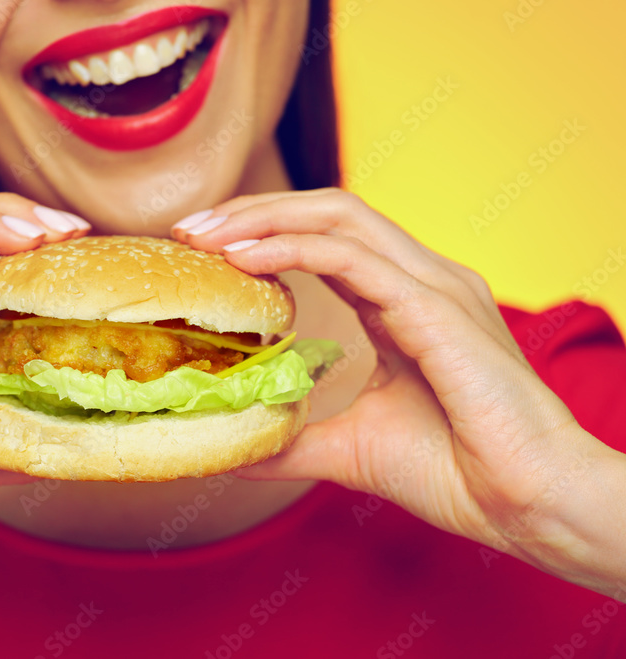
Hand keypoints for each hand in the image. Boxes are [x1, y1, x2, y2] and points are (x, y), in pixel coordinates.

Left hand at [173, 189, 625, 593]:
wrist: (526, 505)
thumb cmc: (456, 471)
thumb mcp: (350, 446)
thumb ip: (294, 436)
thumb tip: (235, 446)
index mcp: (405, 300)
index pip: (324, 240)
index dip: (261, 233)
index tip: (201, 249)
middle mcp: (421, 278)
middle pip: (327, 212)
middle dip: (252, 211)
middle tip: (188, 228)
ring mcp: (433, 285)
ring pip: (339, 217)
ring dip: (263, 218)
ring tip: (204, 234)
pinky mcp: (437, 306)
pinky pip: (353, 258)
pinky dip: (292, 249)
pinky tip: (243, 259)